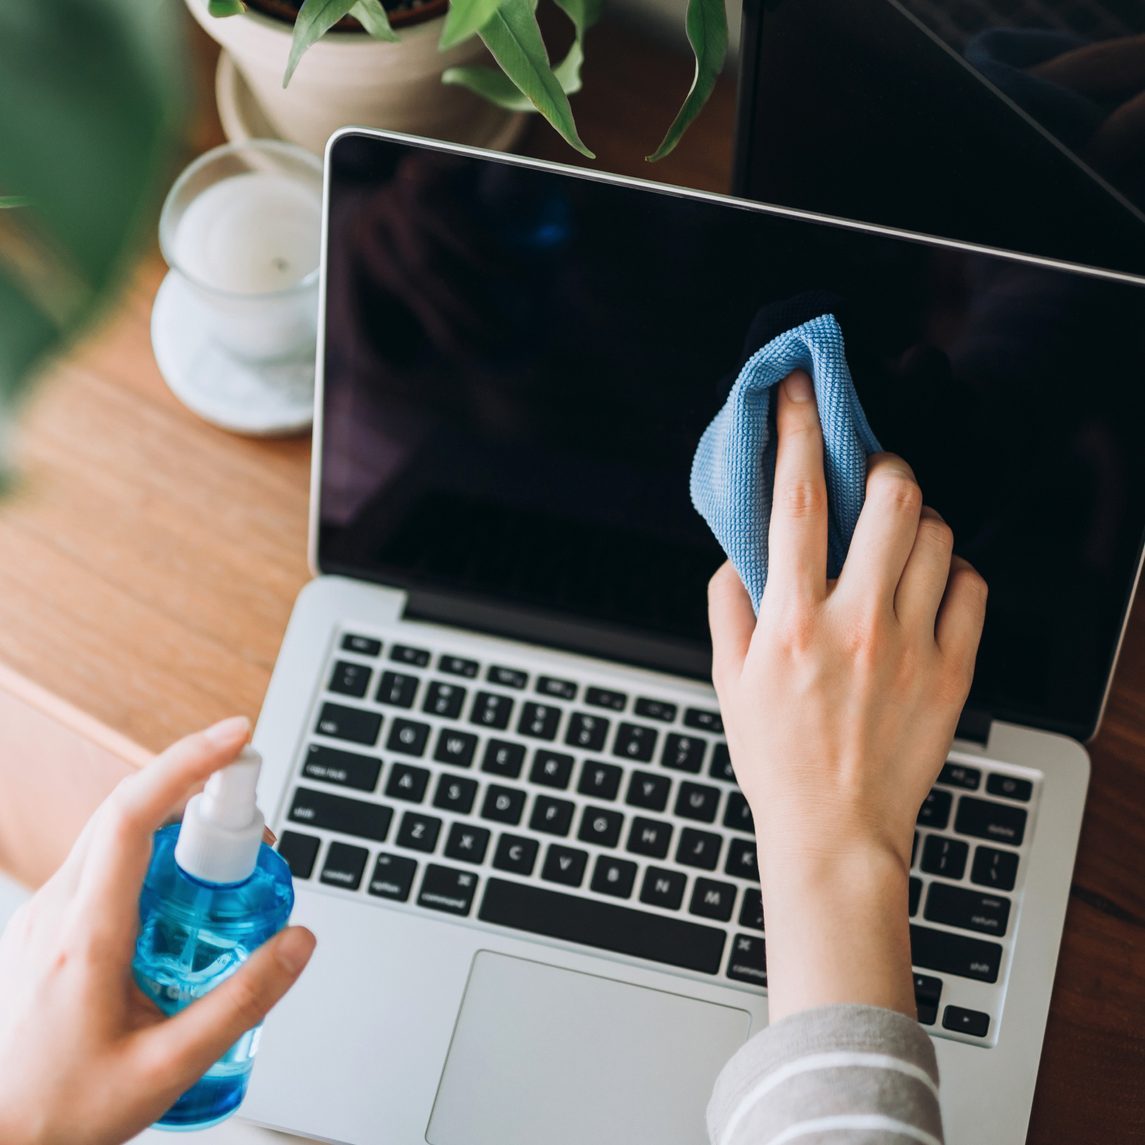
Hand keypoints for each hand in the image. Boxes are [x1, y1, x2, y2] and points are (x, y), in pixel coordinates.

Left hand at [0, 717, 315, 1144]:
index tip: (238, 738)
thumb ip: (241, 1002)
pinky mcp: (50, 925)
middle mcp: (57, 910)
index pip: (134, 815)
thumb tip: (299, 940)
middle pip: (133, 813)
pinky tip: (187, 914)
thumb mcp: (165, 1070)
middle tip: (257, 829)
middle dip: (201, 794)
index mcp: (83, 936)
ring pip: (121, 837)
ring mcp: (47, 914)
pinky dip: (159, 864)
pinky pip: (110, 866)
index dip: (188, 762)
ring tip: (231, 881)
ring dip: (182, 835)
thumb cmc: (61, 1113)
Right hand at [708, 370, 985, 1020]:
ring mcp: (909, 646)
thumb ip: (730, 605)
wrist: (834, 830)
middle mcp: (853, 624)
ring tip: (900, 538)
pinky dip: (954, 571)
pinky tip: (932, 585)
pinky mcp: (952, 670)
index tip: (799, 391)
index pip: (793, 504)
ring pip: (937, 537)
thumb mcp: (727, 680)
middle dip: (883, 468)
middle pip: (890, 501)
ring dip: (917, 519)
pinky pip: (972, 588)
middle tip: (874, 477)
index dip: (795, 433)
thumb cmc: (777, 757)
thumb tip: (742, 554)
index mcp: (790, 622)